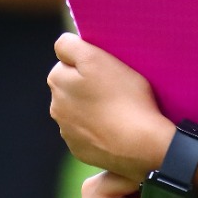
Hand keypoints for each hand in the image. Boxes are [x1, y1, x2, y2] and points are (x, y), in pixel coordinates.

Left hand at [48, 33, 170, 179]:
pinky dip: (97, 130)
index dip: (88, 62)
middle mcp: (56, 107)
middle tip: (114, 89)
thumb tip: (60, 46)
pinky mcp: (80, 151)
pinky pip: (87, 134)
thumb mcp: (96, 58)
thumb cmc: (123, 97)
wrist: (142, 145)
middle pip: (72, 87)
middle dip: (87, 85)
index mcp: (57, 81)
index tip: (106, 70)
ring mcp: (67, 132)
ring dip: (91, 108)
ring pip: (79, 111)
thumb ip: (70, 46)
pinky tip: (115, 129)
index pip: (67, 61)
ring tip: (118, 110)